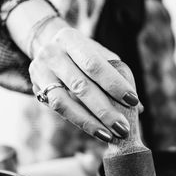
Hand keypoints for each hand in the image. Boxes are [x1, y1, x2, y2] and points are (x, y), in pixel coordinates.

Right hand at [29, 20, 139, 142]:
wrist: (50, 50)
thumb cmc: (84, 55)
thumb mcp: (100, 57)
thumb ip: (118, 78)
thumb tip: (139, 108)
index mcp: (71, 39)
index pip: (94, 64)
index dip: (114, 84)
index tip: (133, 101)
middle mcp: (52, 53)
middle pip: (80, 86)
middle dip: (105, 110)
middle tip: (124, 127)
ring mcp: (40, 71)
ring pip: (64, 102)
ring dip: (90, 122)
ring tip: (110, 135)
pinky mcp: (37, 89)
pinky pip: (59, 110)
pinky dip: (81, 122)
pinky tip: (98, 132)